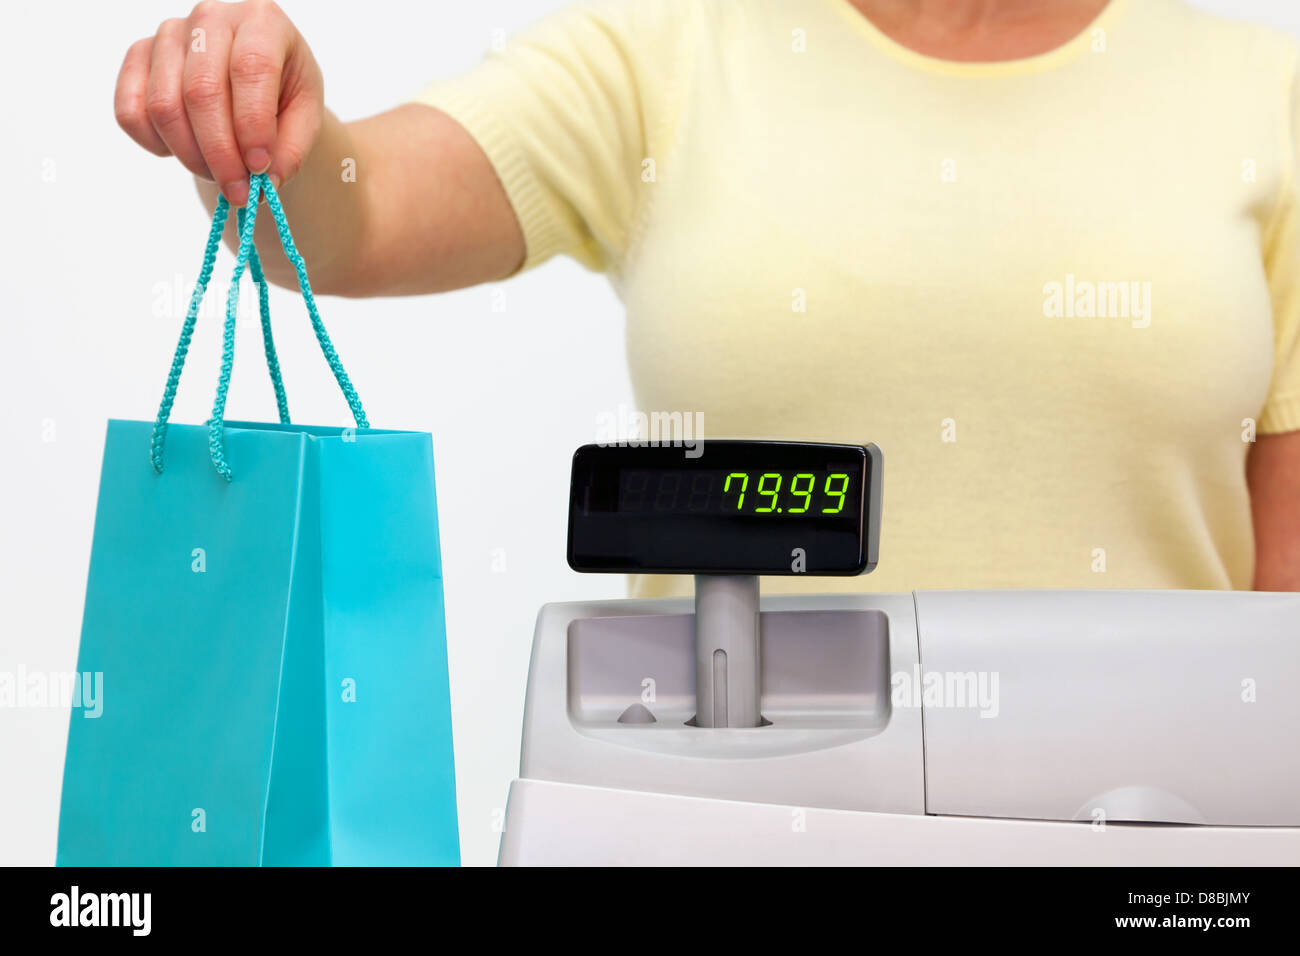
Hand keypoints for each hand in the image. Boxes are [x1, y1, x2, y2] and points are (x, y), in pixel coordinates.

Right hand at [114, 0, 322, 205]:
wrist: (254, 81)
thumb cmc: (284, 94)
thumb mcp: (305, 117)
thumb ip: (291, 150)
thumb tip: (262, 183)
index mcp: (262, 21)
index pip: (250, 68)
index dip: (252, 125)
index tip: (260, 168)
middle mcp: (210, 18)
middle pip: (201, 92)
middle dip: (220, 154)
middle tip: (238, 192)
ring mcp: (168, 33)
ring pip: (164, 106)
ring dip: (191, 156)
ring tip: (219, 174)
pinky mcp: (138, 56)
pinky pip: (130, 110)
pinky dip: (155, 145)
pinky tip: (186, 153)